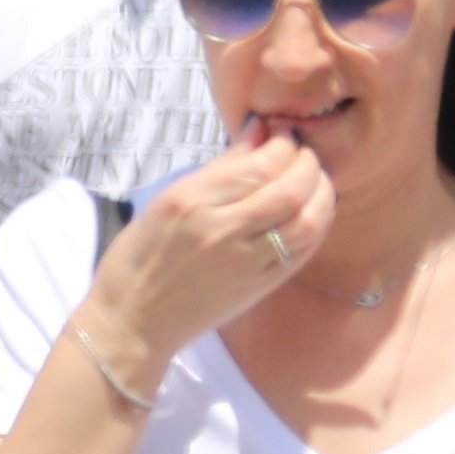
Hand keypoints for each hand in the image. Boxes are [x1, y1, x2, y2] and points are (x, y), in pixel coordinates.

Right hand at [90, 123, 338, 369]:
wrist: (133, 321)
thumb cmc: (138, 256)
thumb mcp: (166, 200)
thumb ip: (219, 168)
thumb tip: (260, 133)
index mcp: (191, 201)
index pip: (259, 165)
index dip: (283, 145)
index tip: (283, 137)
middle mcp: (221, 229)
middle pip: (289, 190)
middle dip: (308, 164)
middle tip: (304, 155)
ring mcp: (244, 262)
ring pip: (305, 222)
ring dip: (321, 194)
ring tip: (315, 181)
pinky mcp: (258, 288)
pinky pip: (301, 252)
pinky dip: (317, 225)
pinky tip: (314, 212)